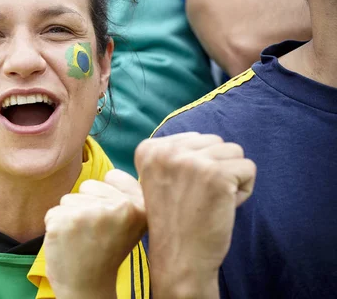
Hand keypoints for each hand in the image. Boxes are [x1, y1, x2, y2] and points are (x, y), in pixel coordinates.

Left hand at [44, 170, 146, 298]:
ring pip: (68, 199)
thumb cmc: (106, 252)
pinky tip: (69, 244)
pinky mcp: (64, 222)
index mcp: (140, 207)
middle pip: (87, 186)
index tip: (111, 221)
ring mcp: (90, 214)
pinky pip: (53, 212)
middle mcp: (119, 208)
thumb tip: (113, 174)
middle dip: (86, 206)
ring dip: (70, 217)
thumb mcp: (131, 224)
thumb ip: (127, 196)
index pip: (113, 176)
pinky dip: (56, 227)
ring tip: (83, 240)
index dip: (106, 197)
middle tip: (95, 234)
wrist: (88, 287)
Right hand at [135, 132, 255, 298]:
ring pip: (234, 152)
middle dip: (216, 168)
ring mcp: (191, 161)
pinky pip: (248, 168)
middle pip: (215, 141)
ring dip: (231, 177)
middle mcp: (166, 151)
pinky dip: (244, 190)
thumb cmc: (175, 221)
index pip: (196, 138)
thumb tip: (206, 139)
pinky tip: (224, 207)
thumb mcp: (160, 178)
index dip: (198, 166)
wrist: (179, 259)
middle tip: (199, 198)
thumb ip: (175, 154)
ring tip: (211, 202)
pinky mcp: (216, 174)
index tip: (182, 191)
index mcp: (148, 150)